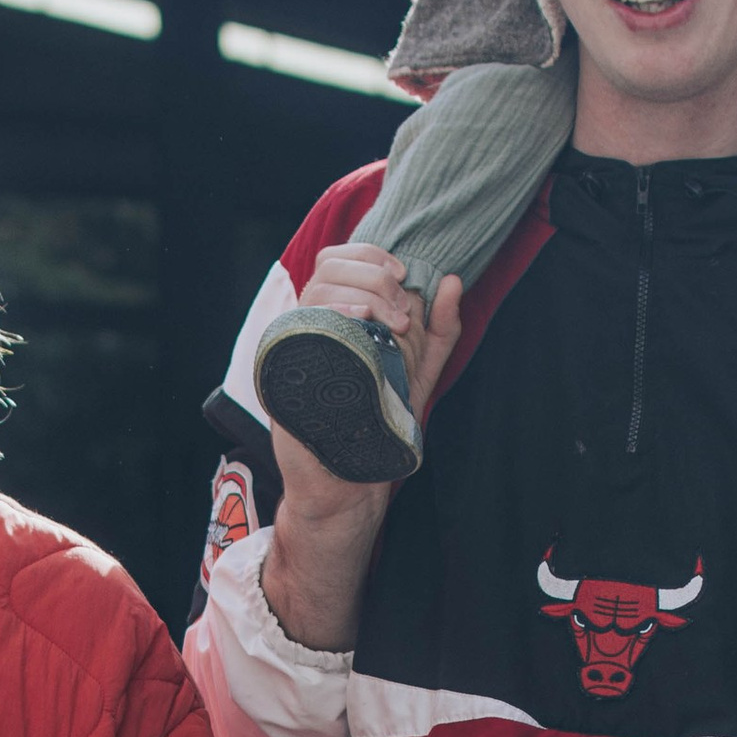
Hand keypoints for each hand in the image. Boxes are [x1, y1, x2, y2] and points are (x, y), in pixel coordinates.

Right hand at [259, 248, 464, 650]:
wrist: (350, 480)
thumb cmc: (380, 424)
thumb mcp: (419, 371)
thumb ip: (440, 330)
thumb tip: (451, 281)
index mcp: (336, 316)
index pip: (341, 258)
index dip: (372, 256)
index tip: (405, 277)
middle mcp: (311, 325)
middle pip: (329, 264)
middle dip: (374, 276)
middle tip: (402, 310)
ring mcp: (296, 346)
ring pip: (315, 286)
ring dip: (361, 290)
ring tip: (391, 320)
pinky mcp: (285, 369)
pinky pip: (300, 322)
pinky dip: (333, 310)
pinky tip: (361, 321)